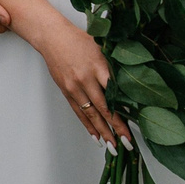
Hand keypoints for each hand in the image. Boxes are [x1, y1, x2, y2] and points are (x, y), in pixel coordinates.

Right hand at [35, 22, 129, 145]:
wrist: (52, 36)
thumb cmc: (78, 39)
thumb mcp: (101, 47)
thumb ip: (114, 66)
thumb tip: (132, 86)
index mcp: (98, 66)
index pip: (113, 95)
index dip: (123, 113)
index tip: (132, 127)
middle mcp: (85, 79)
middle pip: (103, 108)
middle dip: (116, 128)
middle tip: (126, 144)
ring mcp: (74, 87)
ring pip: (90, 114)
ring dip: (102, 132)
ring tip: (112, 147)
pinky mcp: (66, 91)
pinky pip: (78, 112)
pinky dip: (87, 126)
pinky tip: (96, 137)